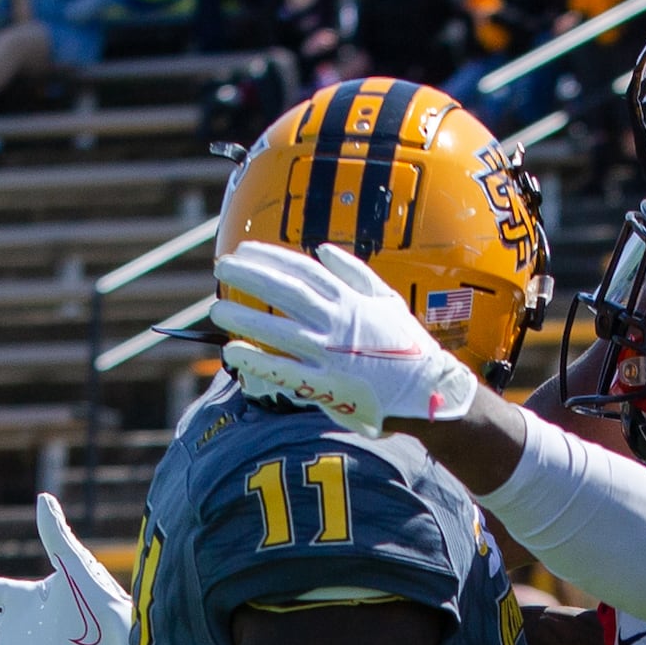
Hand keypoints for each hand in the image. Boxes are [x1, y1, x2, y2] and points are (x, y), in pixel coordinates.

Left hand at [211, 237, 479, 433]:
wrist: (428, 393)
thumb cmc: (409, 348)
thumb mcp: (388, 301)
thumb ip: (355, 274)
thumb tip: (323, 250)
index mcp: (352, 300)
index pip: (303, 271)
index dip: (270, 258)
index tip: (244, 251)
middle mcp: (338, 323)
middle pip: (286, 293)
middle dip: (251, 277)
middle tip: (221, 266)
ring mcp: (331, 355)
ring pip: (279, 330)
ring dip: (245, 318)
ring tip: (217, 309)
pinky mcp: (328, 386)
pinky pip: (285, 372)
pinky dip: (258, 361)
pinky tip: (233, 352)